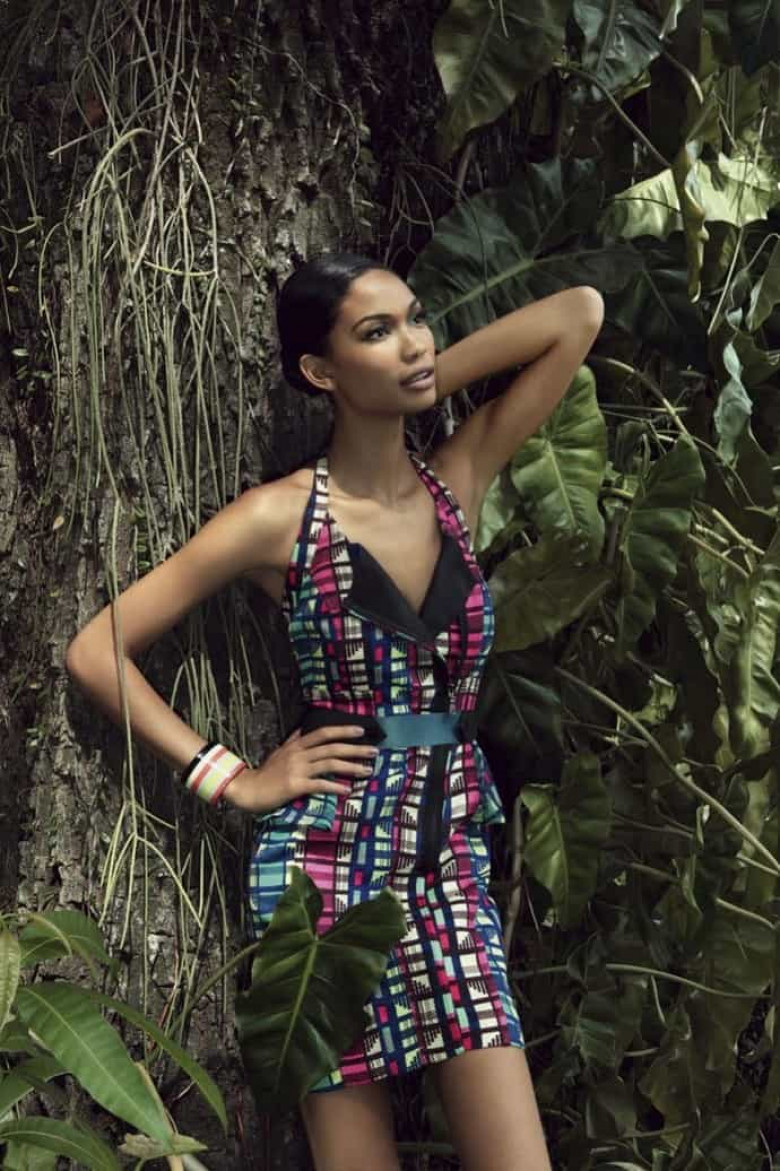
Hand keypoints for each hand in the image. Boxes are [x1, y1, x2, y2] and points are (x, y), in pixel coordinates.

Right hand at [222, 724, 379, 814]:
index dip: (343, 730)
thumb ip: (293, 740)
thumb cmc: (266, 772)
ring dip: (351, 767)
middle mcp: (299, 754)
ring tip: (367, 771)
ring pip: (329, 764)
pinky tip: (347, 790)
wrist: (248, 789)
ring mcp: (297, 769)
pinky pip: (319, 785)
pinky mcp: (295, 785)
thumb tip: (302, 729)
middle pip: (332, 748)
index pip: (323, 733)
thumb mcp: (279, 751)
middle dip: (355, 749)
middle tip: (374, 751)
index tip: (361, 731)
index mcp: (297, 745)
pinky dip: (335, 786)